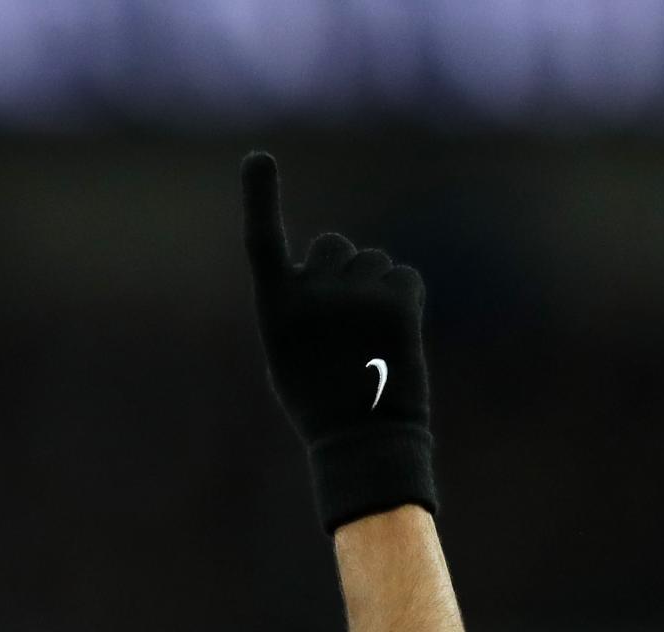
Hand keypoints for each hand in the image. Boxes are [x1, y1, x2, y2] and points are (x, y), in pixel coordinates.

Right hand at [240, 152, 434, 532]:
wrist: (363, 442)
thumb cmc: (319, 403)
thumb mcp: (289, 353)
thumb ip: (300, 304)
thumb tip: (325, 265)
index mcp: (275, 310)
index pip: (263, 240)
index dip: (260, 196)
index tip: (259, 158)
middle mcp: (312, 294)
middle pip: (332, 247)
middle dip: (341, 270)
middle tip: (345, 324)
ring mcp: (355, 296)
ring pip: (371, 262)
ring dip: (373, 288)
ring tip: (370, 339)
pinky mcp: (396, 302)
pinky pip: (404, 276)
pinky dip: (403, 300)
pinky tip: (396, 336)